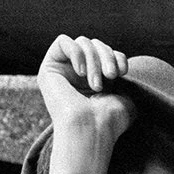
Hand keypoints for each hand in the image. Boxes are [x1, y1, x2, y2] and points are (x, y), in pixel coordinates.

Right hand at [37, 34, 134, 173]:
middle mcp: (77, 75)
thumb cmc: (109, 121)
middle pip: (95, 44)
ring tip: (97, 84)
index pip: (107, 52)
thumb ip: (120, 76)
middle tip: (111, 76)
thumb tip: (119, 59)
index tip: (122, 72)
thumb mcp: (124, 94)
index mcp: (95, 80)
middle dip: (106, 56)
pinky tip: (82, 73)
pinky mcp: (49, 69)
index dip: (116, 56)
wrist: (92, 131)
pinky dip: (76, 52)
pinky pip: (62, 41)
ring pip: (82, 42)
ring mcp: (63, 72)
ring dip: (94, 60)